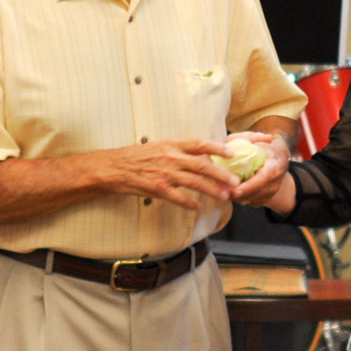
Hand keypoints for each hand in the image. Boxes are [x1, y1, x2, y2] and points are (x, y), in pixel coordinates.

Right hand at [102, 138, 235, 211]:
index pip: (200, 143)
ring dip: (212, 190)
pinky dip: (190, 203)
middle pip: (203, 165)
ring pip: (195, 182)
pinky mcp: (157, 188)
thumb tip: (201, 156)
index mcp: (173, 144)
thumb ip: (179, 151)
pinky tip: (198, 207)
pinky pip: (178, 197)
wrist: (114, 167)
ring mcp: (165, 173)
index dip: (218, 147)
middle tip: (235, 182)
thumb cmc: (137, 157)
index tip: (232, 152)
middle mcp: (171, 157)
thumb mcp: (160, 146)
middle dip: (222, 174)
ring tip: (224, 196)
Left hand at [225, 130, 290, 205]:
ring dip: (238, 198)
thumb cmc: (263, 147)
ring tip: (222, 192)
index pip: (264, 178)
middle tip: (222, 192)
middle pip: (257, 193)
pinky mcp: (266, 198)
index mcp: (275, 165)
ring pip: (253, 200)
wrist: (278, 157)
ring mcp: (272, 192)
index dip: (250, 186)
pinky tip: (230, 192)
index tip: (236, 190)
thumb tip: (243, 144)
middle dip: (239, 195)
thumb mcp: (255, 139)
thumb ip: (249, 138)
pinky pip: (252, 202)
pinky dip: (241, 199)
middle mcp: (276, 181)